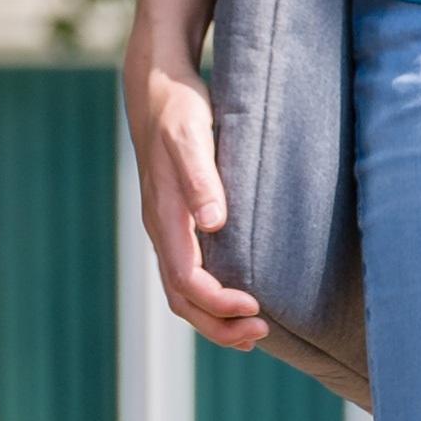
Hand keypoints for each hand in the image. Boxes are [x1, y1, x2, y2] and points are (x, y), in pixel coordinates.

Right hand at [126, 51, 269, 348]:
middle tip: (263, 334)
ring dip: (215, 317)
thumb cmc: (178, 108)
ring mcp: (167, 227)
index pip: (185, 279)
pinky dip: (211, 297)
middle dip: (218, 324)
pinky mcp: (177, 219)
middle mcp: (161, 228)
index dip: (218, 301)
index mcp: (164, 216)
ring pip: (182, 291)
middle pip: (181, 298)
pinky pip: (188, 272)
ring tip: (255, 331)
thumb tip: (213, 223)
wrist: (158, 87)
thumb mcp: (192, 135)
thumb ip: (201, 177)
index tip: (256, 307)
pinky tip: (239, 298)